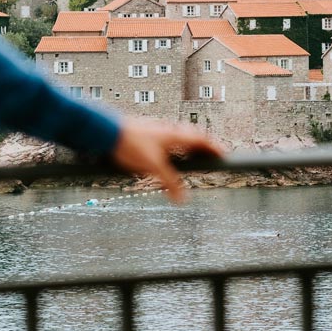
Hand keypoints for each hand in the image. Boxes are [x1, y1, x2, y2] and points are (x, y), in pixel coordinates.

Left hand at [110, 118, 224, 202]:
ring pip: (178, 139)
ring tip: (191, 157)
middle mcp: (168, 131)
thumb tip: (183, 199)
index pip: (202, 140)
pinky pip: (166, 141)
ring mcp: (156, 131)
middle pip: (192, 137)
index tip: (224, 154)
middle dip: (203, 147)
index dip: (214, 148)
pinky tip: (166, 155)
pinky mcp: (145, 134)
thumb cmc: (130, 144)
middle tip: (210, 156)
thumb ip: (169, 183)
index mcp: (175, 135)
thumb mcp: (153, 167)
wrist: (106, 130)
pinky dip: (173, 149)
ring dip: (188, 147)